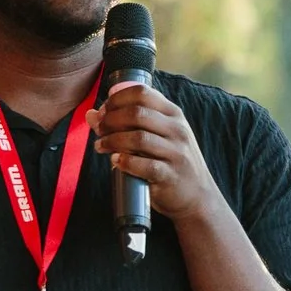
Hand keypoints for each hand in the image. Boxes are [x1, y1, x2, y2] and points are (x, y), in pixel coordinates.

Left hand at [93, 83, 222, 224]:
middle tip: (100, 130)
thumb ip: (128, 124)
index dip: (117, 99)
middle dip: (111, 119)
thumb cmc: (171, 163)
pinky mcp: (170, 175)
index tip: (104, 111)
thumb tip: (92, 115)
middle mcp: (177, 130)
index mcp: (173, 115)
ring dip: (113, 140)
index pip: (142, 93)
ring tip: (102, 146)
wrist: (197, 197)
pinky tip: (115, 162)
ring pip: (138, 138)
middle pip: (137, 112)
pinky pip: (143, 165)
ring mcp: (176, 153)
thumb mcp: (157, 137)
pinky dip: (125, 162)